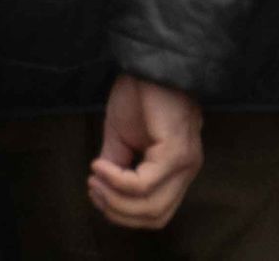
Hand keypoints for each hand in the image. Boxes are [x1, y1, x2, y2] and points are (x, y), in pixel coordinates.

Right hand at [88, 75, 203, 231]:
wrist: (149, 62)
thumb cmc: (139, 95)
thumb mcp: (121, 136)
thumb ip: (117, 164)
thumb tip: (102, 189)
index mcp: (175, 171)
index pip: (156, 213)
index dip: (123, 213)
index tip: (96, 193)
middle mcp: (185, 173)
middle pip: (155, 216)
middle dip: (118, 211)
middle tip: (93, 189)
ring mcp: (184, 164)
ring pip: (152, 206)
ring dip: (116, 199)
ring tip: (95, 179)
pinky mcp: (176, 152)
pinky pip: (145, 183)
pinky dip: (118, 180)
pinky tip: (100, 166)